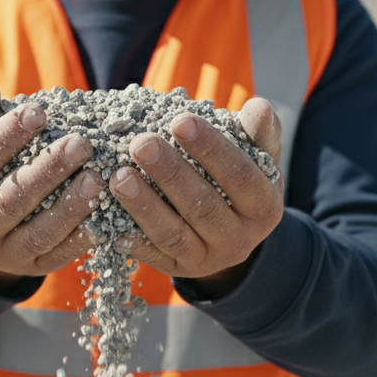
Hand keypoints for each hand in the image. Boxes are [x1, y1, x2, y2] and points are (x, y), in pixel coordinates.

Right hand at [0, 84, 104, 293]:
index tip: (37, 112)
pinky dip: (82, 236)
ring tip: (97, 178)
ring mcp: (1, 255)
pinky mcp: (32, 269)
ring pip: (38, 232)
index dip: (4, 138)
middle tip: (80, 143)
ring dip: (70, 206)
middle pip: (10, 200)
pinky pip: (59, 255)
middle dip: (47, 170)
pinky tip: (104, 212)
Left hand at [108, 97, 284, 296]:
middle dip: (169, 173)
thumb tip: (260, 107)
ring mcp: (208, 259)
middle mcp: (240, 239)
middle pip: (203, 206)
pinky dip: (134, 242)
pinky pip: (154, 258)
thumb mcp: (258, 156)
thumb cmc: (242, 178)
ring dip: (144, 205)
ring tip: (118, 176)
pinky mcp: (179, 270)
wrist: (234, 231)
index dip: (210, 148)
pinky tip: (112, 223)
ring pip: (174, 234)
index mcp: (265, 206)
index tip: (179, 121)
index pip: (239, 175)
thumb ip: (258, 132)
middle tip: (140, 143)